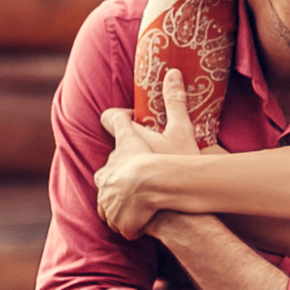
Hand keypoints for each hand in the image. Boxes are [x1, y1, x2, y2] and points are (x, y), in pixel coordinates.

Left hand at [96, 70, 199, 236]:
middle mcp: (109, 165)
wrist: (169, 201)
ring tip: (147, 197)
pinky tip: (144, 217)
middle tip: (151, 167)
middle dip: (127, 162)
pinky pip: (115, 216)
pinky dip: (125, 216)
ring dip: (124, 191)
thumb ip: (175, 101)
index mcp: (124, 141)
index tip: (132, 121)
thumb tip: (174, 72)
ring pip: (110, 189)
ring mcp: (107, 193)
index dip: (120, 118)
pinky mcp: (113, 216)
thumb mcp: (181, 130)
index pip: (110, 119)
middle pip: (112, 158)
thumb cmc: (177, 163)